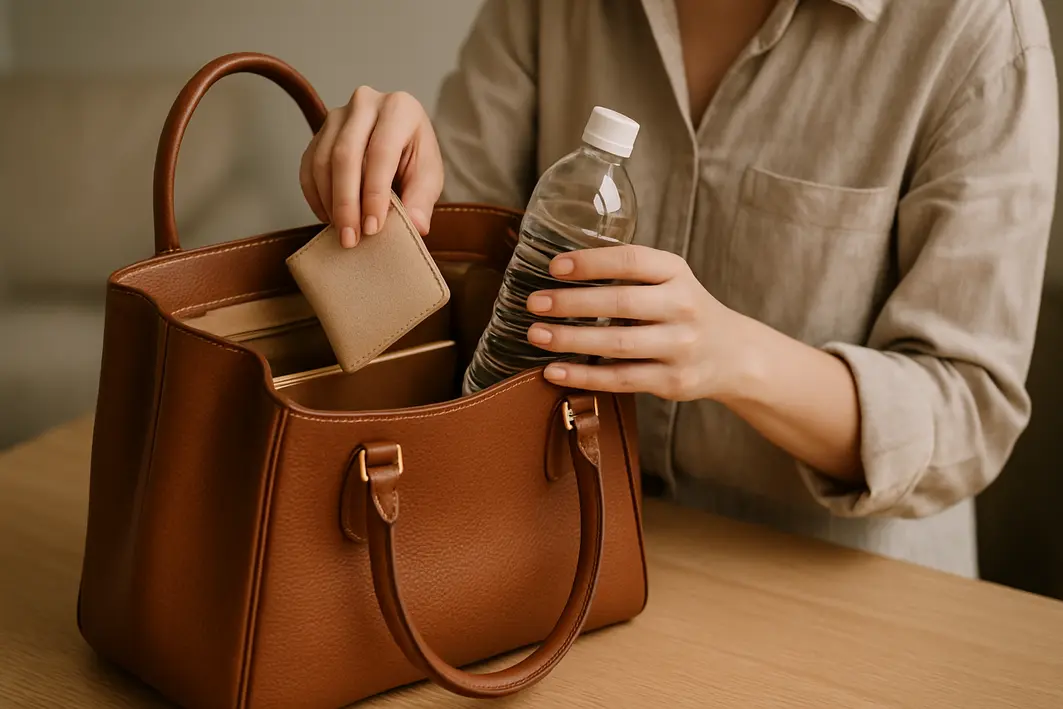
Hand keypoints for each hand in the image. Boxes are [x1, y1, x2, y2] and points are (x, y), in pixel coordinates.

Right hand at [300, 87, 442, 247]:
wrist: (400, 141)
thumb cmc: (416, 158)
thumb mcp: (429, 177)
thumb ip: (422, 199)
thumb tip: (416, 225)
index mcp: (400, 108)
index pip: (381, 151)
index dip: (375, 192)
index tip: (373, 227)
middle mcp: (365, 103)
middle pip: (345, 155)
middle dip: (346, 202)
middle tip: (351, 238)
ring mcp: (337, 115)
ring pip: (323, 160)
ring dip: (329, 202)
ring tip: (343, 233)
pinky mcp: (319, 132)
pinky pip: (308, 165)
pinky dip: (315, 196)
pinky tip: (329, 217)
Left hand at [525, 245, 750, 400]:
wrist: (733, 354)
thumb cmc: (682, 310)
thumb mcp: (669, 280)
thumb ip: (628, 274)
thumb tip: (560, 270)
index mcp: (676, 273)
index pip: (632, 260)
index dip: (591, 262)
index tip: (554, 267)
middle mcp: (683, 307)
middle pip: (621, 303)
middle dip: (572, 303)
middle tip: (534, 303)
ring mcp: (680, 347)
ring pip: (618, 345)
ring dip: (571, 340)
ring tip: (537, 335)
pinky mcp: (673, 381)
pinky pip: (621, 379)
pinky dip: (583, 376)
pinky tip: (553, 371)